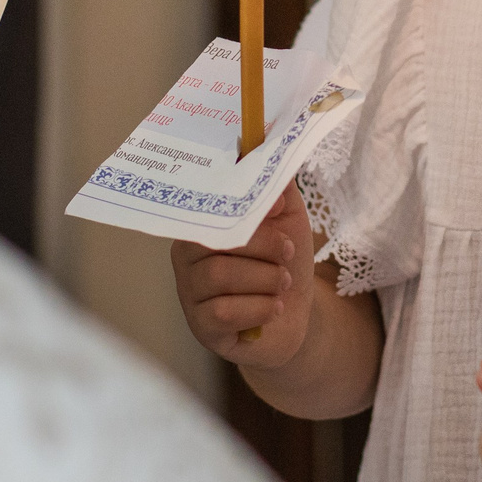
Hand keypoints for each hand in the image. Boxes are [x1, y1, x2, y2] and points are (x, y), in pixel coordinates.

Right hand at [172, 188, 315, 367]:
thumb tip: (272, 154)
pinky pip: (224, 313)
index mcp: (203, 224)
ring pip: (219, 276)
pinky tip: (274, 308)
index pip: (205, 206)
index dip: (241, 205)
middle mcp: (187, 257)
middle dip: (262, 245)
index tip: (278, 208)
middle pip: (213, 241)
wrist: (294, 315)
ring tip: (283, 283)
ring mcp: (190, 293)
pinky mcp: (202, 327)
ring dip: (265, 278)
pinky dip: (259, 308)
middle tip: (288, 253)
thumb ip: (277, 187)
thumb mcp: (288, 219)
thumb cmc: (283, 262)